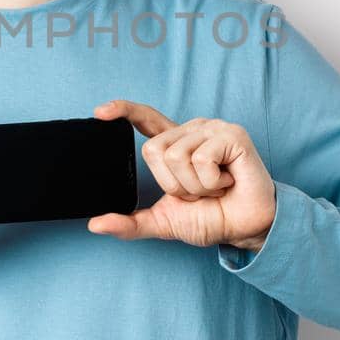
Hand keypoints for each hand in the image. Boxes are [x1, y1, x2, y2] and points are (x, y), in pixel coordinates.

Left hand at [89, 99, 275, 251]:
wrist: (244, 228)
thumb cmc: (211, 218)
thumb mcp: (164, 221)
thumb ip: (130, 223)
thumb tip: (95, 225)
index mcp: (175, 144)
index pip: (145, 118)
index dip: (123, 110)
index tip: (100, 112)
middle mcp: (191, 130)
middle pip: (153, 150)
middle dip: (173, 184)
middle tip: (198, 191)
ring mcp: (212, 129)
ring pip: (177, 156)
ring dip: (195, 186)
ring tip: (215, 187)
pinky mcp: (232, 135)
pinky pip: (202, 159)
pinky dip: (211, 182)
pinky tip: (228, 181)